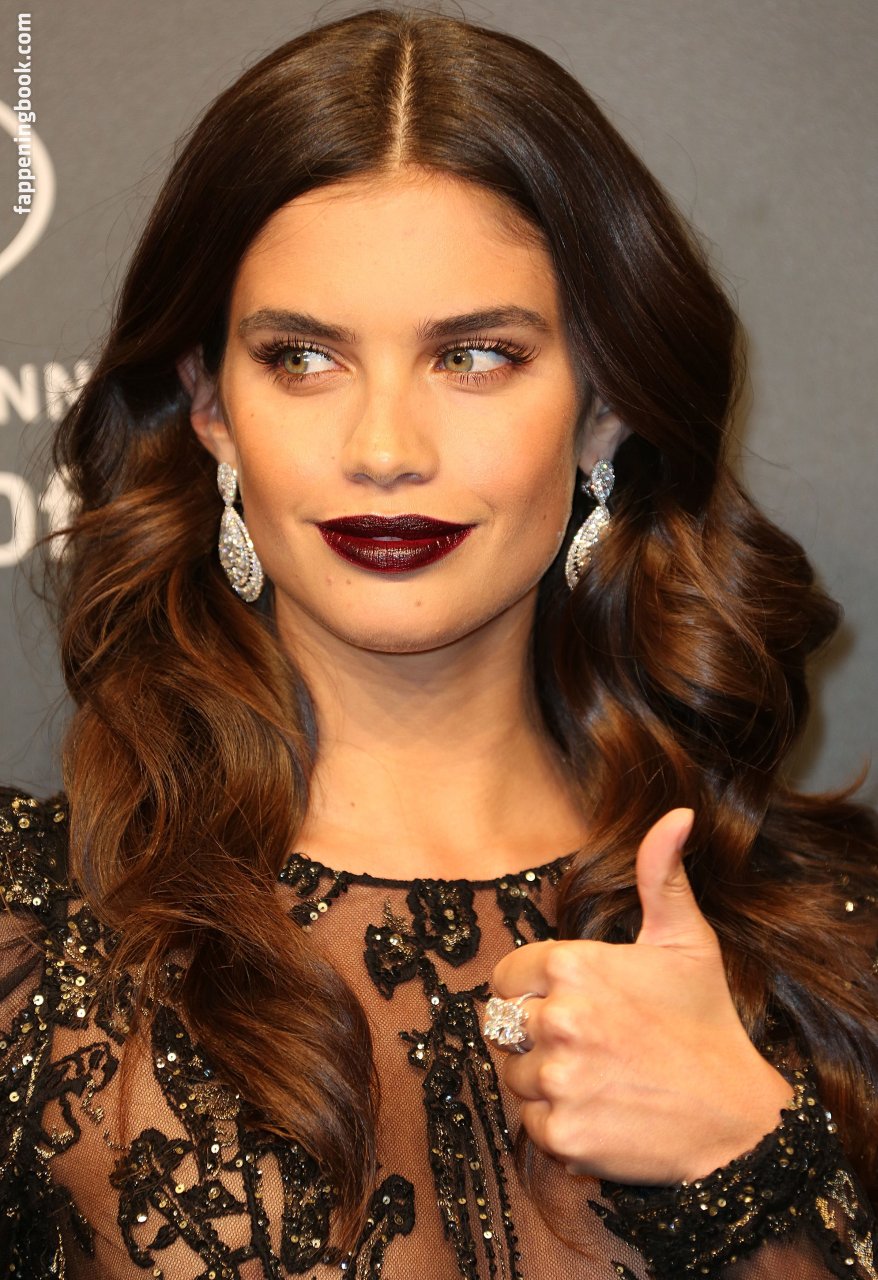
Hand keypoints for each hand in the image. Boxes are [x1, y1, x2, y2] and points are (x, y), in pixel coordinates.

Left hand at [490, 809, 793, 1183]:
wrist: (738, 1120)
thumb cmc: (708, 1025)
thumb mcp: (688, 942)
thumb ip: (662, 875)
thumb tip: (677, 814)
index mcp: (574, 965)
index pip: (506, 977)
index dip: (534, 992)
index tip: (572, 1005)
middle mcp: (558, 1018)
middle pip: (503, 1026)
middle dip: (536, 1035)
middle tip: (591, 1046)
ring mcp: (558, 1078)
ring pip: (513, 1075)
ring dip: (544, 1081)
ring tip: (600, 1078)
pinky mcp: (561, 1132)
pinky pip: (531, 1123)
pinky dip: (558, 1125)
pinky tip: (602, 1112)